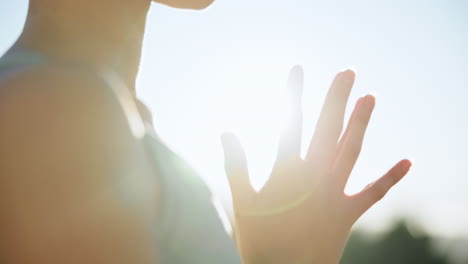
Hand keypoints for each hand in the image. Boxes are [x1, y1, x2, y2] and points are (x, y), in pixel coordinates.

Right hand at [221, 66, 411, 263]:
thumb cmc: (260, 239)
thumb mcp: (242, 201)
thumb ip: (236, 164)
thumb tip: (227, 130)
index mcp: (287, 171)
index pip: (290, 122)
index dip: (294, 94)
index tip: (298, 69)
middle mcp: (315, 176)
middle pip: (327, 129)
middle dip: (337, 99)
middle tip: (348, 72)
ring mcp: (334, 194)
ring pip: (351, 151)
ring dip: (361, 124)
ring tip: (371, 97)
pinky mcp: (348, 213)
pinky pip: (373, 193)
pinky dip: (391, 178)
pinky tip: (408, 161)